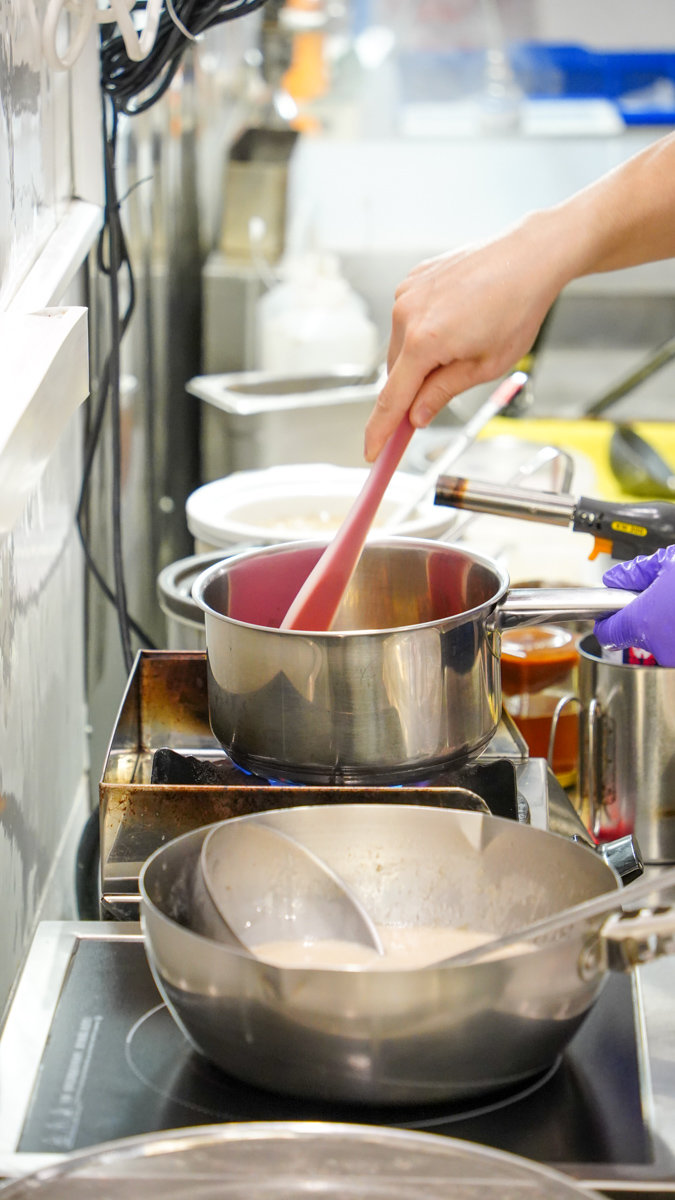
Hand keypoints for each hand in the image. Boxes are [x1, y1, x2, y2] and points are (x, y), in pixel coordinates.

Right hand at [363, 214, 568, 461]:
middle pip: (395, 373)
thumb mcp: (485, 366)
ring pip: (401, 346)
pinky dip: (424, 330)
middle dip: (413, 390)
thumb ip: (443, 393)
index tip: (372, 452)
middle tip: (440, 394)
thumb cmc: (517, 308)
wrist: (530, 256)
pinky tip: (456, 320)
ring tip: (463, 341)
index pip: (392, 400)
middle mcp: (406, 314)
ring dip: (420, 357)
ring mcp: (406, 293)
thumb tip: (416, 417)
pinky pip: (408, 319)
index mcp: (424, 341)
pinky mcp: (412, 279)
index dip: (380, 431)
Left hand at [594, 545, 674, 665]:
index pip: (607, 632)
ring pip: (657, 638)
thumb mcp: (668, 562)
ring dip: (661, 621)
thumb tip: (615, 579)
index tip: (607, 611)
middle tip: (657, 593)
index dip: (604, 619)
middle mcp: (660, 646)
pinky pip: (674, 641)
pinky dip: (674, 627)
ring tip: (673, 598)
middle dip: (641, 612)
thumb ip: (634, 572)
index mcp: (644, 622)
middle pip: (634, 632)